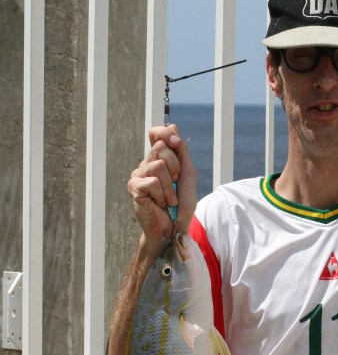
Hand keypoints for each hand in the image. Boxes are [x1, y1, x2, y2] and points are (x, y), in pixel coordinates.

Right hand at [128, 124, 196, 244]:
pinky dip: (162, 195)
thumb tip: (172, 126)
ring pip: (158, 166)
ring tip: (168, 198)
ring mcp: (138, 175)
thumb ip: (181, 151)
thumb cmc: (180, 205)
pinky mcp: (134, 188)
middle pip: (160, 148)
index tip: (176, 142)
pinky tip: (160, 203)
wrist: (174, 228)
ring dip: (169, 186)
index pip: (156, 133)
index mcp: (158, 159)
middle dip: (175, 167)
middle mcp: (146, 164)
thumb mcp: (187, 174)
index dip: (165, 133)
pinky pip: (152, 182)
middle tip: (175, 184)